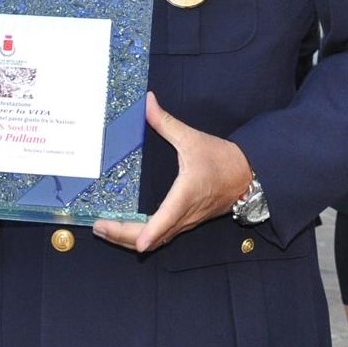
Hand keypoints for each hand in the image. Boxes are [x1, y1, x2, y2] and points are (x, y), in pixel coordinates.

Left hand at [93, 93, 252, 252]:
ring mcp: (186, 221)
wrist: (249, 175)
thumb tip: (148, 102)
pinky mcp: (186, 222)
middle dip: (124, 236)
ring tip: (103, 230)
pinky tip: (124, 231)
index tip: (138, 244)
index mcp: (187, 194)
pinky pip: (162, 236)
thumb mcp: (192, 138)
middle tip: (98, 227)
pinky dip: (142, 237)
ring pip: (157, 240)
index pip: (168, 217)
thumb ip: (166, 122)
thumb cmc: (221, 158)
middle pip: (154, 237)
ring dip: (129, 239)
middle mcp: (186, 214)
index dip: (152, 232)